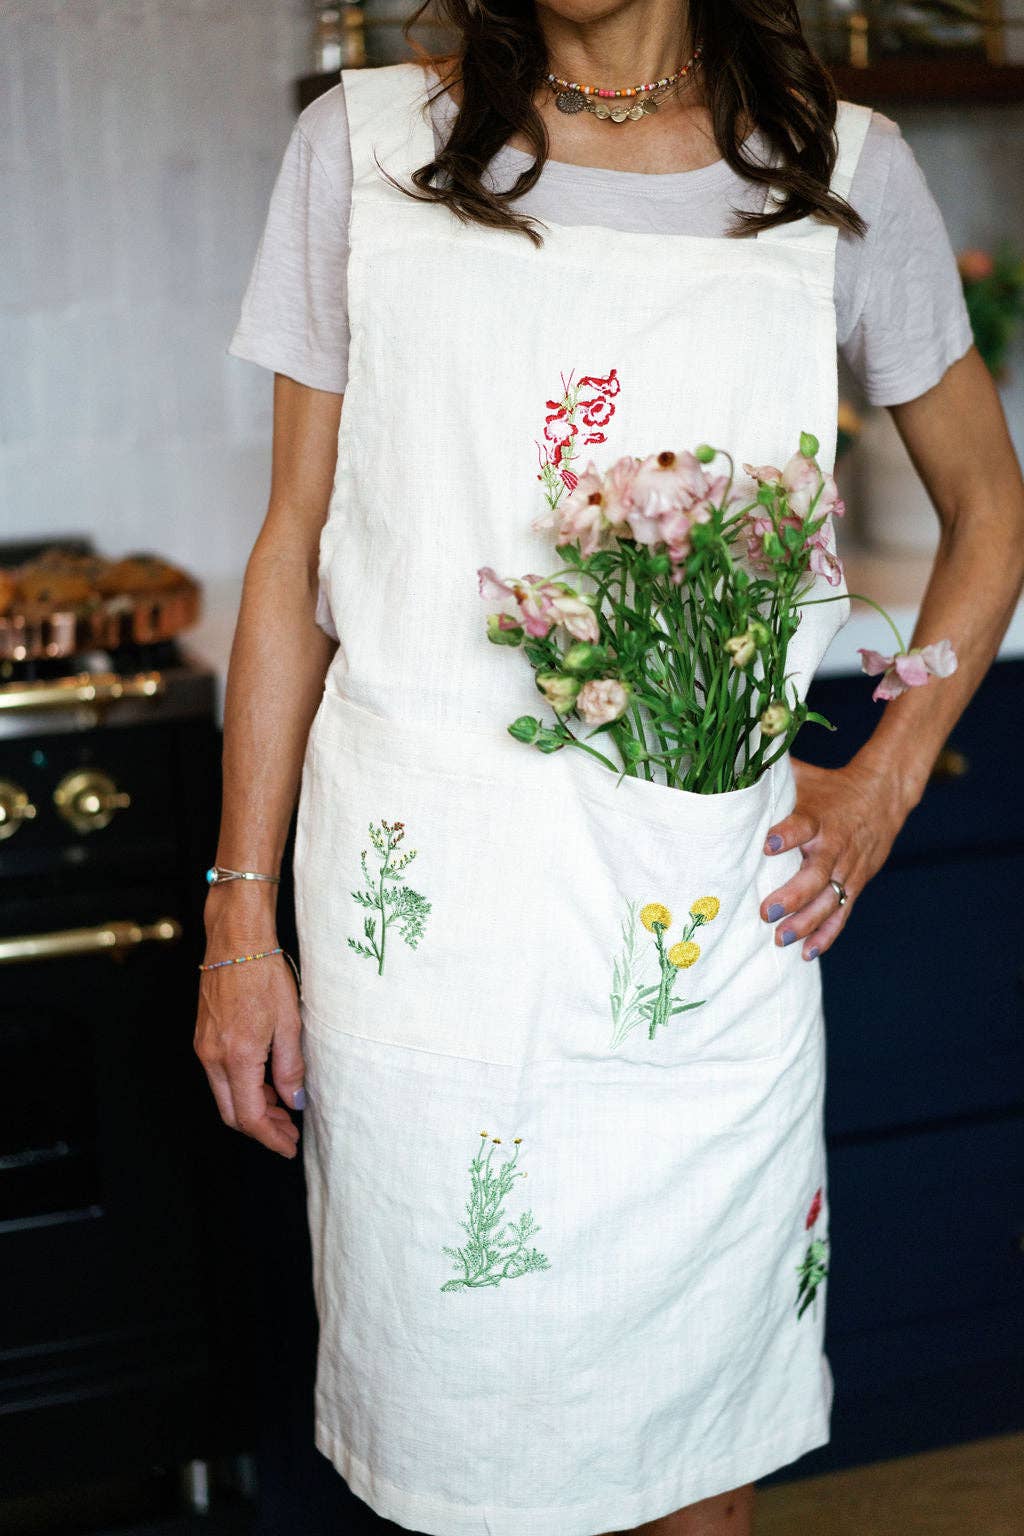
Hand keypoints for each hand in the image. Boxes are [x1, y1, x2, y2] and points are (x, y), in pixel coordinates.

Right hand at [194, 941, 304, 1158]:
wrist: (236, 939)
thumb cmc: (264, 972)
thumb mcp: (289, 1022)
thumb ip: (291, 1067)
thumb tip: (295, 1101)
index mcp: (237, 1055)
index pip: (250, 1116)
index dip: (271, 1136)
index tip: (289, 1145)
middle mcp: (213, 1056)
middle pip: (232, 1113)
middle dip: (261, 1128)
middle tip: (289, 1132)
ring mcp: (204, 1046)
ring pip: (225, 1095)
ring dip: (252, 1107)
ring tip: (283, 1108)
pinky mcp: (203, 1037)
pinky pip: (220, 1075)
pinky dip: (242, 1087)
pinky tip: (265, 1083)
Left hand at [759, 756, 906, 958]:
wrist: (883, 795)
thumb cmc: (829, 786)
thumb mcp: (802, 776)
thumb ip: (770, 774)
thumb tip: (730, 759)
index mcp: (818, 817)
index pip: (802, 825)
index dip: (786, 835)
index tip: (766, 845)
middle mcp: (834, 846)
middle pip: (815, 874)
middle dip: (791, 896)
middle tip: (765, 912)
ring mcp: (846, 868)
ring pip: (828, 900)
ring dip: (806, 923)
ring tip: (780, 939)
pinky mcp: (855, 884)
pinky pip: (841, 913)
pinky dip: (827, 934)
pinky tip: (807, 953)